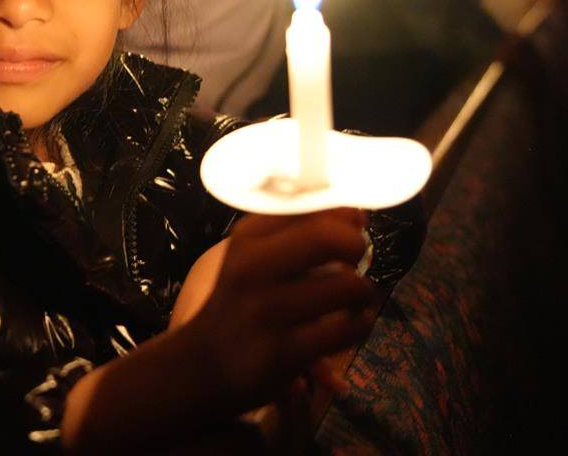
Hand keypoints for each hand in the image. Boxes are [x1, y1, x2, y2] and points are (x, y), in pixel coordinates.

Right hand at [185, 209, 374, 409]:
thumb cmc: (239, 300)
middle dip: (356, 244)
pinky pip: (345, 330)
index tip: (353, 224)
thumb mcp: (251, 255)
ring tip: (354, 297)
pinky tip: (350, 324)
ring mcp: (268, 311)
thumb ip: (296, 230)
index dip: (343, 212)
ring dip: (363, 291)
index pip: (307, 205)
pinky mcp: (285, 352)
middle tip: (356, 258)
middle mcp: (253, 268)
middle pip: (328, 238)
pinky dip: (360, 324)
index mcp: (248, 238)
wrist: (204, 361)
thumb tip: (357, 214)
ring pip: (347, 286)